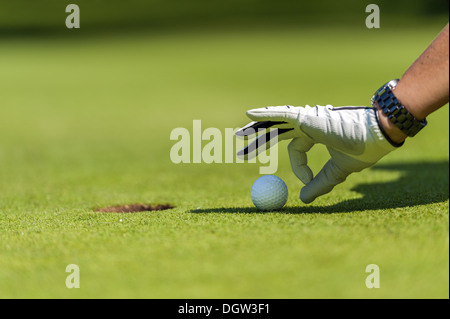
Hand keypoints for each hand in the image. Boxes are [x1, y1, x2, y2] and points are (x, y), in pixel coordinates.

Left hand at [236, 105, 400, 202]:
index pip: (296, 149)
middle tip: (240, 151)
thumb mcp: (337, 171)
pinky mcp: (307, 117)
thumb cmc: (363, 149)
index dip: (300, 168)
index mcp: (316, 133)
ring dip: (255, 129)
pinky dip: (265, 114)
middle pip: (276, 131)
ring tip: (237, 136)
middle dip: (258, 140)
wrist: (378, 136)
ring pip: (274, 122)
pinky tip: (249, 114)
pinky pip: (281, 115)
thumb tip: (303, 199)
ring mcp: (306, 118)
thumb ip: (320, 182)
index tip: (307, 183)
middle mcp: (308, 123)